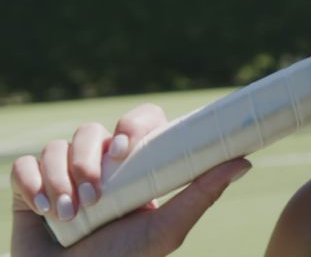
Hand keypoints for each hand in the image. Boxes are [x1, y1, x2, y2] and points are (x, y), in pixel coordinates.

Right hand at [9, 103, 250, 256]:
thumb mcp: (166, 228)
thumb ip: (201, 194)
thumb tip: (245, 161)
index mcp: (136, 166)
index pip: (139, 122)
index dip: (134, 124)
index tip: (129, 145)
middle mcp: (100, 164)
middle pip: (92, 130)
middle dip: (92, 156)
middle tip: (98, 189)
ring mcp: (63, 173)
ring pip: (58, 146)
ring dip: (63, 179)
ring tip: (72, 216)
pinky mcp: (29, 186)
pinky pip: (24, 166)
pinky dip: (33, 185)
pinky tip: (47, 211)